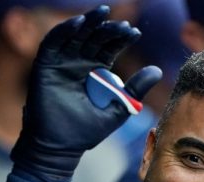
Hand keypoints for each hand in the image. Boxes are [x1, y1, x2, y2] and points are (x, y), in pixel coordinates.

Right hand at [11, 5, 161, 181]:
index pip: (109, 47)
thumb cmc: (87, 132)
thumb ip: (136, 89)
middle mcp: (78, 63)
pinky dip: (64, 30)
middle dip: (108, 28)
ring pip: (75, 35)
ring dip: (88, 22)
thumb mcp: (119, 108)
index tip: (134, 33)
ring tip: (102, 13)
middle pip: (94, 37)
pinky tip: (79, 23)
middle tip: (122, 25)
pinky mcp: (44, 65)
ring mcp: (61, 63)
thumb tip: (158, 70)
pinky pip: (53, 42)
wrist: (61, 147)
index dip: (121, 38)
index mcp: (95, 71)